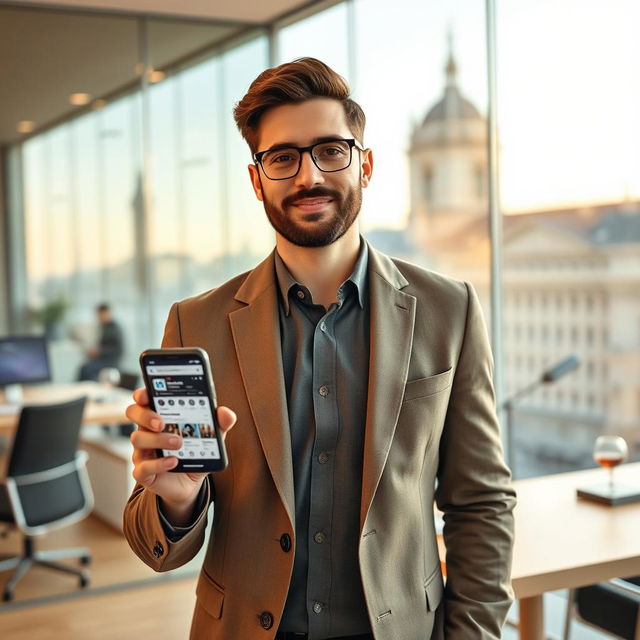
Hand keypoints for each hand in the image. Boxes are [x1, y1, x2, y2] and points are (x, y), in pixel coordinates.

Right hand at [127, 388, 235, 515]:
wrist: (192, 482)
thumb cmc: (195, 451)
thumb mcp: (211, 436)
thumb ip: (219, 423)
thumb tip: (225, 413)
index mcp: (160, 415)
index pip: (144, 399)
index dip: (142, 394)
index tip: (146, 394)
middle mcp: (147, 430)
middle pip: (134, 413)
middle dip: (146, 415)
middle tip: (162, 422)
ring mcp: (143, 451)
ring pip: (138, 438)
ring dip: (158, 439)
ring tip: (178, 443)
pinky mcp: (144, 472)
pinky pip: (142, 467)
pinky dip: (158, 464)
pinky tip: (174, 461)